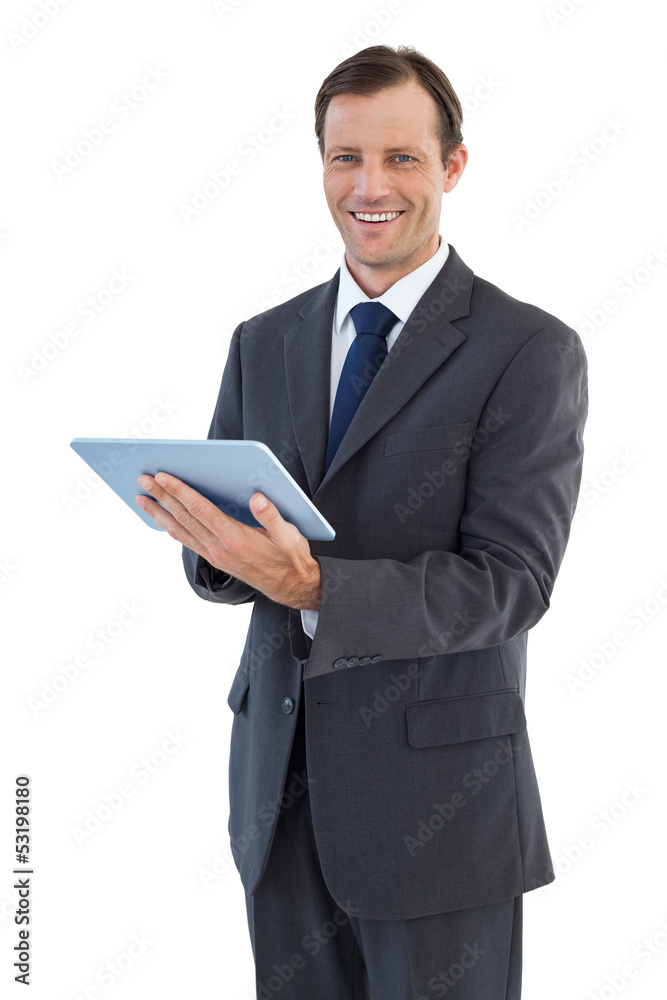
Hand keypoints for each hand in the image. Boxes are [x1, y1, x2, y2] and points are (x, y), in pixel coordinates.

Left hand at [135, 473, 320, 609]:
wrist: (290, 585)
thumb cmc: (290, 557)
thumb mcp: (289, 535)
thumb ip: (271, 515)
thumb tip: (257, 497)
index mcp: (234, 537)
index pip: (200, 509)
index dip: (180, 491)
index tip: (164, 476)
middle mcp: (218, 547)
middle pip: (183, 517)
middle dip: (162, 496)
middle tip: (143, 479)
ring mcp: (213, 554)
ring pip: (179, 530)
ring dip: (158, 513)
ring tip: (141, 498)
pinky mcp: (214, 559)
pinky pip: (186, 541)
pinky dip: (170, 528)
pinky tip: (162, 520)